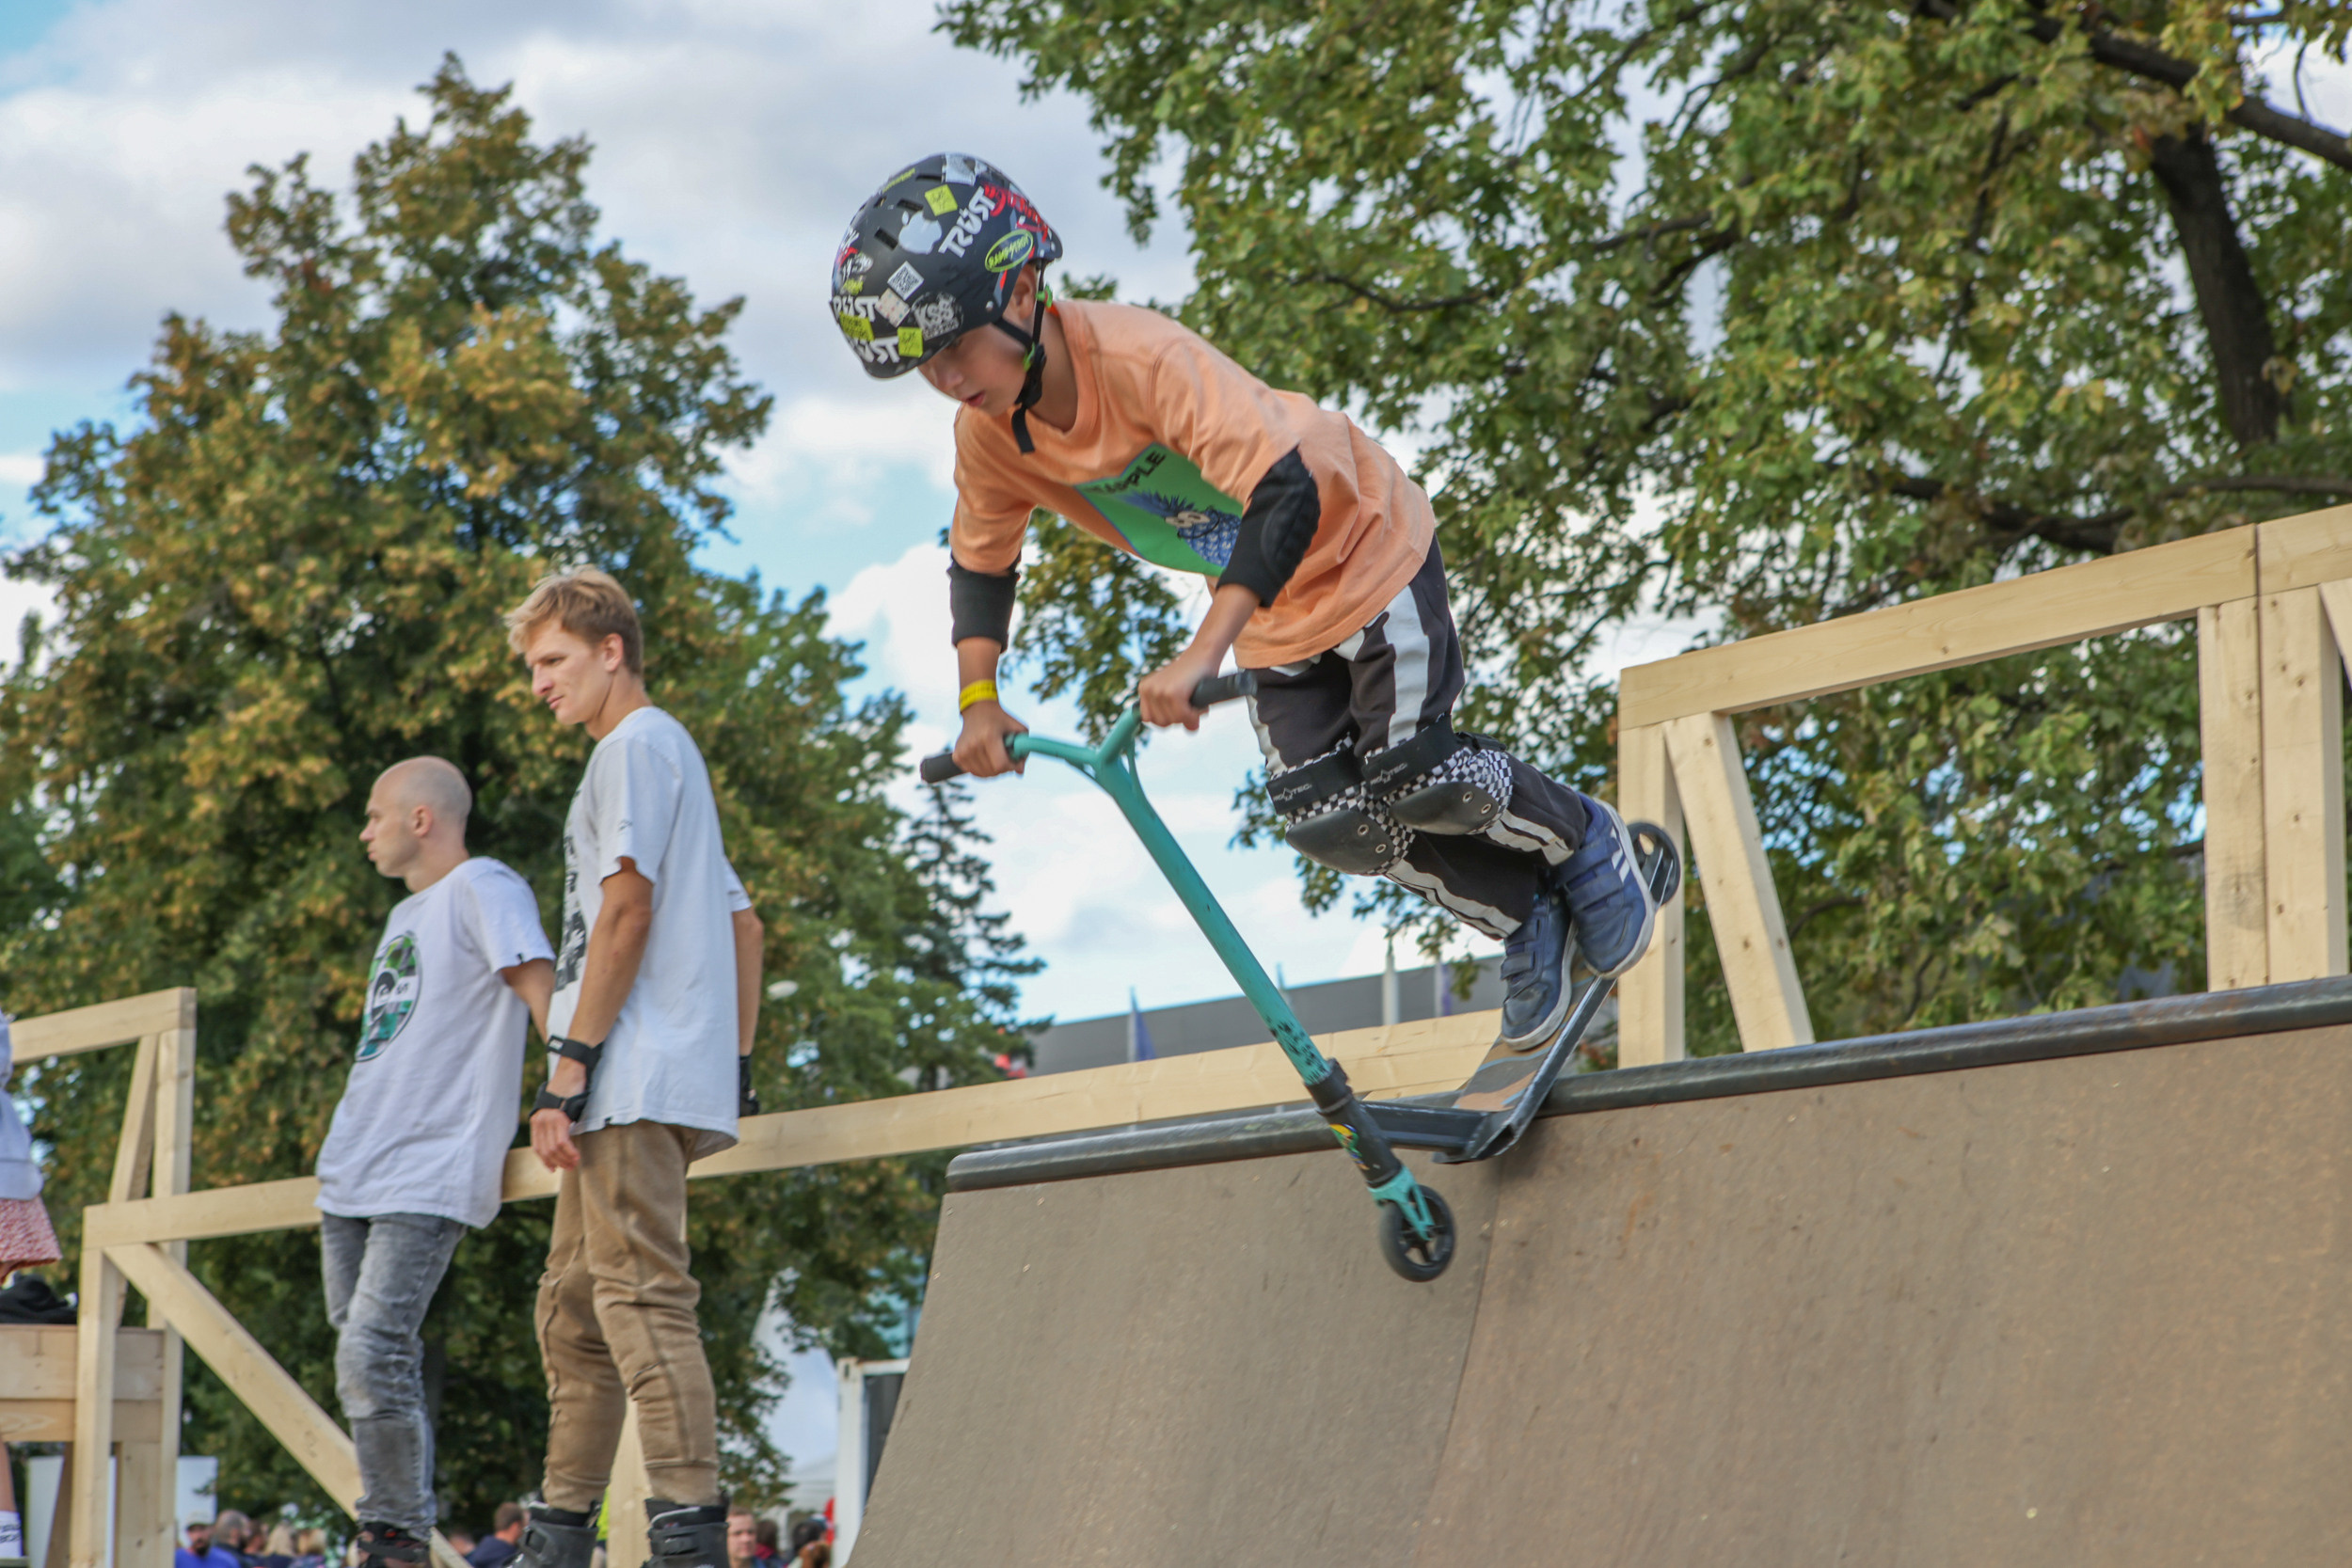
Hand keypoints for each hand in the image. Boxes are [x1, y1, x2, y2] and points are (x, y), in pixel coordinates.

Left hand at [531, 1054, 588, 1170]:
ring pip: (554, 1148)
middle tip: (569, 1167)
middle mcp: (539, 1121)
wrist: (570, 1074)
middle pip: (546, 1150)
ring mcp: (548, 1120)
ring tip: (574, 1163)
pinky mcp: (559, 1118)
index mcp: (536, 1121)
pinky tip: (576, 1156)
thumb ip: (553, 1125)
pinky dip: (570, 1152)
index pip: (538, 1147)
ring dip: (565, 1159)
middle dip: (557, 1162)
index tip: (553, 1168)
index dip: (545, 1160)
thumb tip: (560, 1142)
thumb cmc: (567, 1092)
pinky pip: (563, 1141)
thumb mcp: (555, 1111)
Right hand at [952, 700, 1028, 777]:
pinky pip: (973, 772)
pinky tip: (986, 758)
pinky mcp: (957, 756)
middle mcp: (973, 745)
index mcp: (988, 737)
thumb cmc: (1001, 719)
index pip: (1001, 765)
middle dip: (1004, 768)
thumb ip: (1023, 750)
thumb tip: (1020, 772)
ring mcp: (963, 751)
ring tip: (997, 757)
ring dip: (993, 770)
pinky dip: (982, 770)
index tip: (1015, 761)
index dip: (1012, 766)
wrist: (978, 709)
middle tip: (1007, 758)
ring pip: (983, 775)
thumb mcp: (1018, 728)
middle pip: (992, 771)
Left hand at [1139, 649, 1221, 729]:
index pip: (1149, 719)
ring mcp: (1159, 691)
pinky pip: (1184, 717)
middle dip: (1178, 718)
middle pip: (1161, 723)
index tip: (1178, 710)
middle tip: (1190, 705)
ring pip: (1173, 721)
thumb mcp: (1175, 692)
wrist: (1204, 653)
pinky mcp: (1172, 693)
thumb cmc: (1193, 674)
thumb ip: (1173, 711)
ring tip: (1194, 702)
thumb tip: (1190, 730)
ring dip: (1188, 717)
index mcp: (1145, 689)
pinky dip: (1195, 715)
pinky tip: (1199, 705)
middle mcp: (1148, 689)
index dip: (1167, 718)